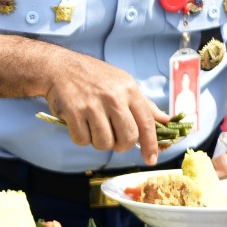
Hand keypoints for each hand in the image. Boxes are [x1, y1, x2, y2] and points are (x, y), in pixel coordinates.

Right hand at [39, 50, 168, 165]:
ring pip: (104, 143)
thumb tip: (167, 121)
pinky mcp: (73, 112)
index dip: (151, 145)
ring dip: (99, 142)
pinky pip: (82, 140)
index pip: (147, 124)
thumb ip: (144, 105)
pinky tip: (80, 124)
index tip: (151, 159)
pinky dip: (81, 138)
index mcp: (129, 90)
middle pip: (127, 138)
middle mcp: (113, 97)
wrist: (60, 67)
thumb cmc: (95, 77)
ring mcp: (92, 105)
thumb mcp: (123, 83)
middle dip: (122, 146)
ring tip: (94, 127)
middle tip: (115, 140)